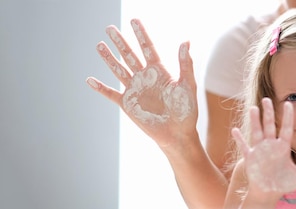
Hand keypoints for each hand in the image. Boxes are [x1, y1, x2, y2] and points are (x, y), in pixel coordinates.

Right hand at [86, 19, 197, 147]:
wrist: (178, 134)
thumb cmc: (187, 110)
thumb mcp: (187, 85)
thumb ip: (185, 63)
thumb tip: (186, 41)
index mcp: (160, 72)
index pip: (148, 48)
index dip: (141, 34)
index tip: (134, 20)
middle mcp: (145, 78)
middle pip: (129, 55)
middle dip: (120, 42)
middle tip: (110, 28)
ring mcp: (135, 90)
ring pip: (119, 70)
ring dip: (109, 58)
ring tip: (100, 45)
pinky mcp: (128, 104)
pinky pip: (111, 94)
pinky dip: (100, 87)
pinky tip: (90, 79)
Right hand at [231, 98, 295, 198]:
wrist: (268, 191)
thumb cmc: (284, 182)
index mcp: (283, 147)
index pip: (286, 129)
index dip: (288, 117)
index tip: (289, 103)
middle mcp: (270, 146)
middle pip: (269, 126)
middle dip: (268, 113)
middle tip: (267, 98)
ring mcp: (259, 151)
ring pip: (257, 132)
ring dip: (255, 121)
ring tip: (253, 108)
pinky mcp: (250, 158)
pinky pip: (244, 146)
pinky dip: (239, 139)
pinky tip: (234, 130)